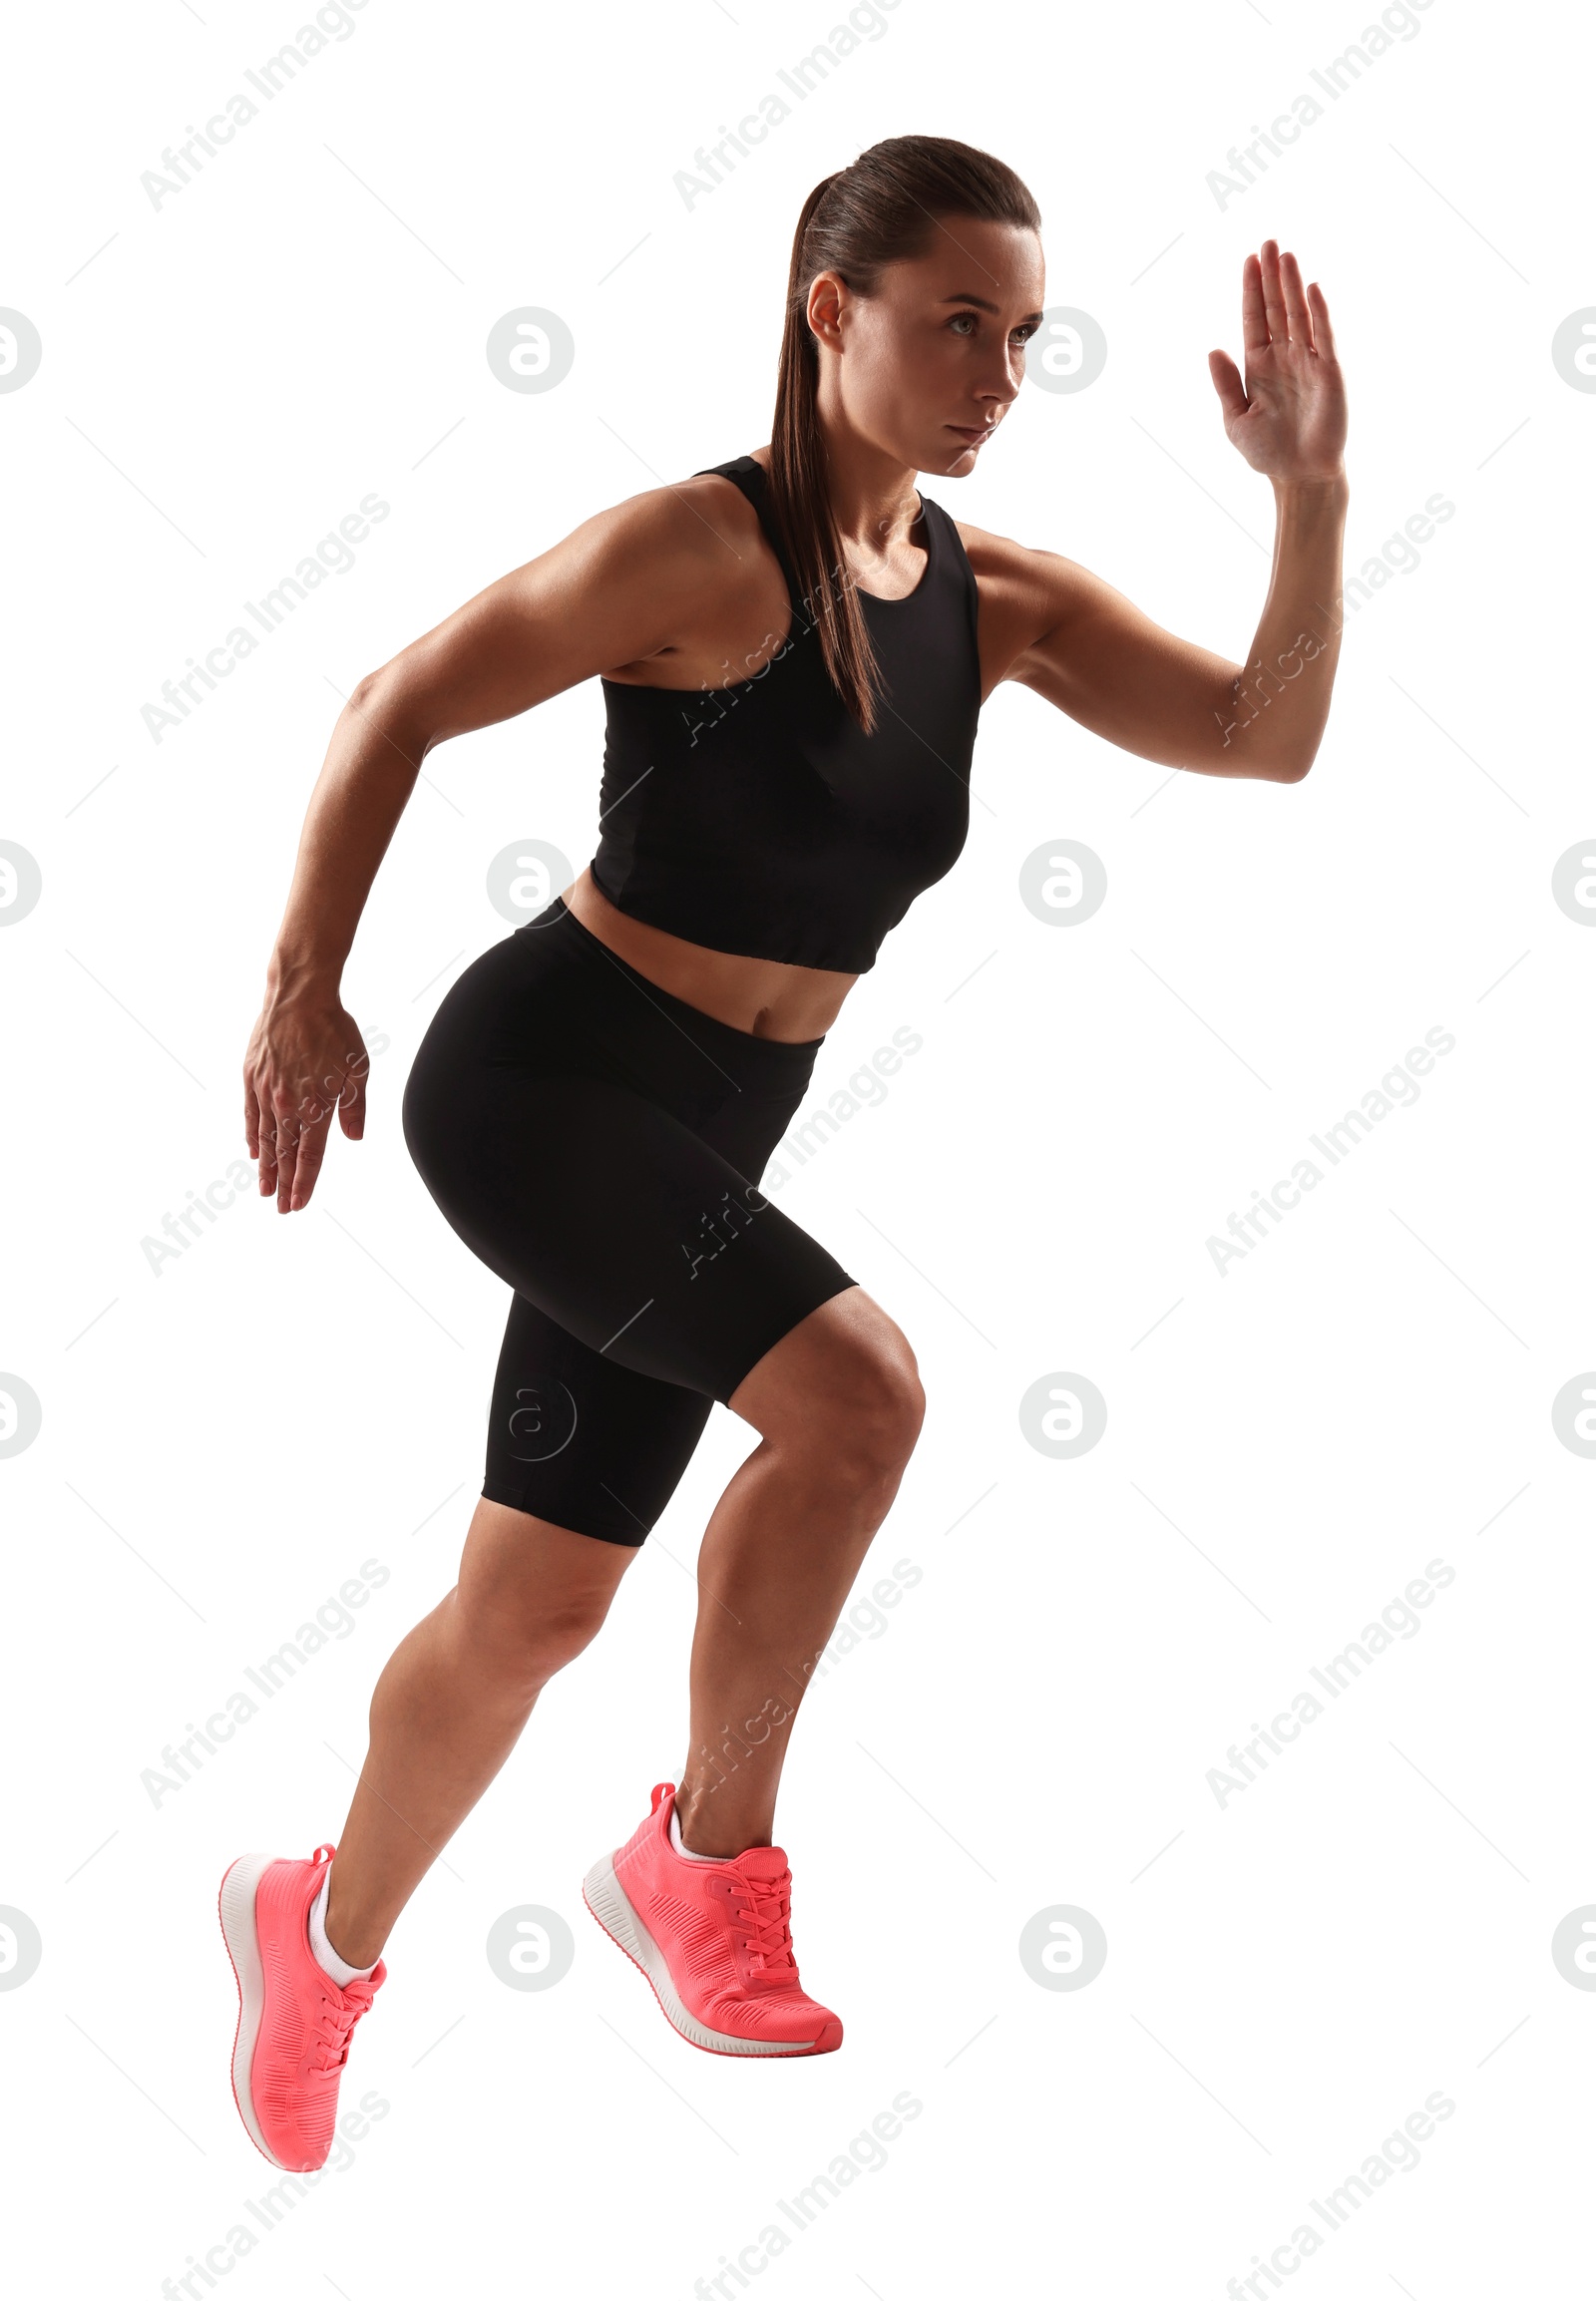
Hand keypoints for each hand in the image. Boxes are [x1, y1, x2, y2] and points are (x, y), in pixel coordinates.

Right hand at [243, 992, 368, 1212]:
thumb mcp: (358, 1069)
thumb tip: (353, 1138)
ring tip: (265, 1191)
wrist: (299, 997)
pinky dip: (253, 1136)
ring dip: (266, 1167)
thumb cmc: (334, 1030)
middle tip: (282, 1209)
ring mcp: (265, 1092)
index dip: (305, 1182)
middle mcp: (287, 1104)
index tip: (299, 1203)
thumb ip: (355, 1108)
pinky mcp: (251, 1077)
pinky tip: (254, 1152)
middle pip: (285, 1154)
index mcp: (316, 1105)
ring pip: (265, 1139)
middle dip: (285, 1184)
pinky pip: (251, 1115)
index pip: (309, 1155)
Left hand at [1209, 240, 1345, 483]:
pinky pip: (1323, 336)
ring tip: (1285, 255)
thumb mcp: (1235, 419)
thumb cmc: (1267, 451)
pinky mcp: (1328, 371)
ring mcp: (1307, 361)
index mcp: (1258, 366)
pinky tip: (1311, 289)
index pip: (1254, 318)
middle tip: (1268, 242)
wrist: (1299, 475)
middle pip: (1276, 307)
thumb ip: (1225, 385)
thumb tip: (1213, 349)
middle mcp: (1283, 357)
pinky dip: (1318, 312)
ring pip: (1298, 314)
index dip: (1251, 289)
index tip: (1249, 259)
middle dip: (1271, 276)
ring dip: (1292, 285)